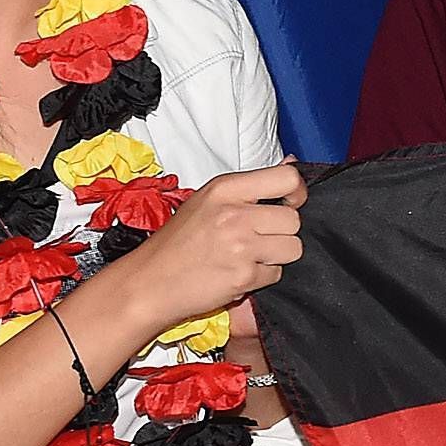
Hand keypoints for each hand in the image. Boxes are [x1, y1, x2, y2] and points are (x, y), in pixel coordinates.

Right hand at [121, 161, 305, 326]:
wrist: (149, 282)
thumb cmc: (177, 242)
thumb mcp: (208, 200)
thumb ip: (251, 185)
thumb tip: (292, 163)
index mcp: (225, 189)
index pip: (287, 179)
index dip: (297, 193)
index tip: (290, 203)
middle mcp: (234, 214)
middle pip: (293, 220)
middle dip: (282, 232)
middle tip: (257, 238)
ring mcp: (240, 246)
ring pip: (293, 248)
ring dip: (276, 256)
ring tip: (248, 256)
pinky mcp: (244, 276)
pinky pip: (276, 274)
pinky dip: (262, 277)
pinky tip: (237, 272)